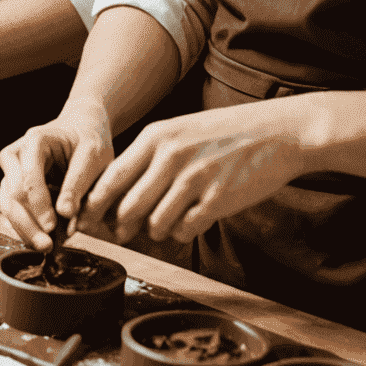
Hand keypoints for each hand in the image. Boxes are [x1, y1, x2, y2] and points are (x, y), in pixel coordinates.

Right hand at [0, 99, 114, 250]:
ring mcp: (12, 171)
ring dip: (24, 229)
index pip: (28, 177)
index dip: (38, 205)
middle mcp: (16, 155)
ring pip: (6, 205)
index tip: (52, 227)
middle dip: (27, 223)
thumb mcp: (93, 156)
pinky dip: (25, 227)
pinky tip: (41, 239)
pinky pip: (13, 210)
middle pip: (11, 194)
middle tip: (47, 246)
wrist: (82, 129)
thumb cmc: (88, 139)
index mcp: (34, 141)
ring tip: (46, 247)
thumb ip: (78, 183)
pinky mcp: (15, 186)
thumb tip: (65, 213)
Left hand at [84, 101, 307, 244]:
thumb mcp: (179, 132)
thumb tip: (119, 191)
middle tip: (121, 233)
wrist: (276, 133)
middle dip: (120, 225)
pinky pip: (185, 229)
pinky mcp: (218, 200)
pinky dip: (182, 232)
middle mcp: (170, 157)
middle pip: (128, 205)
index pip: (112, 177)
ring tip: (163, 225)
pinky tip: (189, 222)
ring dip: (155, 231)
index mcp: (156, 137)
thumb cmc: (224, 134)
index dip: (96, 203)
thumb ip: (150, 157)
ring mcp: (194, 178)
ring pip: (155, 222)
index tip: (89, 218)